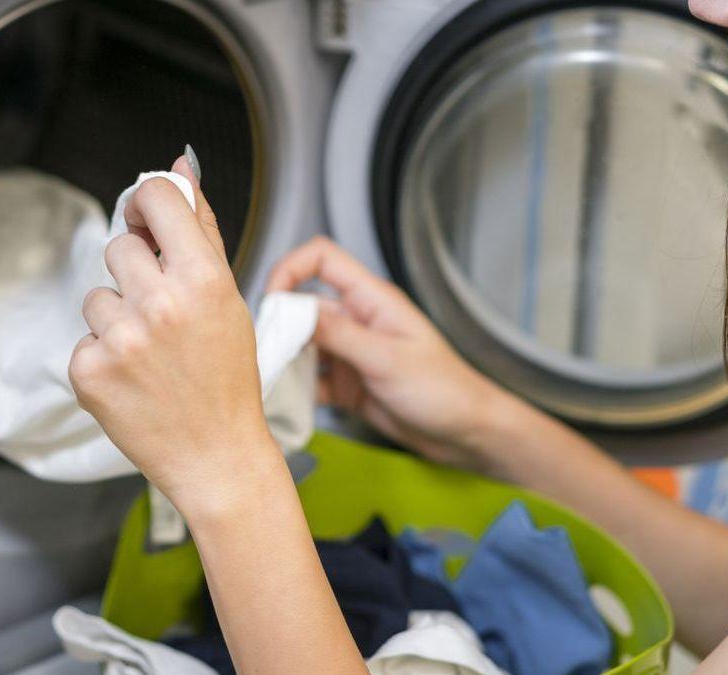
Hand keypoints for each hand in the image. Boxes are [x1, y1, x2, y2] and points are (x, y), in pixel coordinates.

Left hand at [69, 155, 277, 511]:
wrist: (216, 455)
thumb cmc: (227, 379)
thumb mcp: (229, 298)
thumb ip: (202, 228)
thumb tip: (180, 167)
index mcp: (202, 279)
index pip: (155, 197)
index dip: (148, 203)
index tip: (150, 220)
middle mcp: (160, 304)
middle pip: (120, 247)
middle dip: (138, 274)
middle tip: (165, 316)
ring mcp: (120, 339)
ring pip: (97, 294)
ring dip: (117, 317)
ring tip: (151, 353)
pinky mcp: (89, 371)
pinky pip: (83, 337)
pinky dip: (103, 354)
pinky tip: (134, 378)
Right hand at [267, 237, 514, 470]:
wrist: (466, 434)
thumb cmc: (444, 390)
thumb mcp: (388, 360)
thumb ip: (340, 336)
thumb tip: (293, 312)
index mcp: (372, 301)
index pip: (322, 259)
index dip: (290, 269)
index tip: (270, 300)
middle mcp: (357, 322)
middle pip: (302, 308)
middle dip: (278, 328)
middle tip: (262, 355)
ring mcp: (350, 354)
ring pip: (302, 348)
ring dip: (284, 362)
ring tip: (269, 383)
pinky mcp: (348, 385)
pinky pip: (311, 381)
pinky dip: (296, 391)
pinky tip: (286, 403)